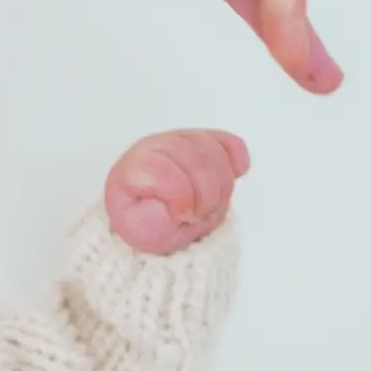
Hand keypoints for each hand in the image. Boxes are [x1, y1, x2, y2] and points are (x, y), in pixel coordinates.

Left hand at [103, 128, 245, 254]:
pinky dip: (237, 159)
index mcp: (133, 168)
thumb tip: (167, 208)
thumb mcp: (136, 230)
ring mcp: (181, 140)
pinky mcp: (204, 141)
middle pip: (196, 160)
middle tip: (198, 217)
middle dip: (205, 196)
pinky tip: (237, 173)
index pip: (164, 172)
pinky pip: (229, 142)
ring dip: (222, 187)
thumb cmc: (143, 220)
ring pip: (215, 153)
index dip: (181, 197)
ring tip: (209, 208)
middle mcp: (155, 146)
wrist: (148, 214)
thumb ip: (147, 221)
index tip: (182, 217)